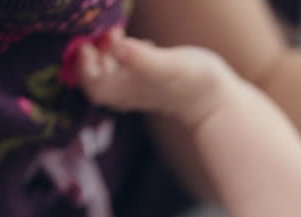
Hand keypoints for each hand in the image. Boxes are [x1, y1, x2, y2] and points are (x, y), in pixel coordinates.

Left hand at [77, 30, 243, 126]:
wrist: (218, 100)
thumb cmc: (195, 83)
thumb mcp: (169, 66)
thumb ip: (143, 59)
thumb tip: (119, 48)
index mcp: (123, 90)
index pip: (89, 82)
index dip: (83, 62)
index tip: (90, 41)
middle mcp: (125, 92)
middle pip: (94, 76)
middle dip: (95, 52)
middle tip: (110, 32)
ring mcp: (136, 87)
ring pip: (108, 70)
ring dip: (109, 50)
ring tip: (121, 33)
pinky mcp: (148, 81)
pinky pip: (124, 68)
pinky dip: (124, 53)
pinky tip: (139, 43)